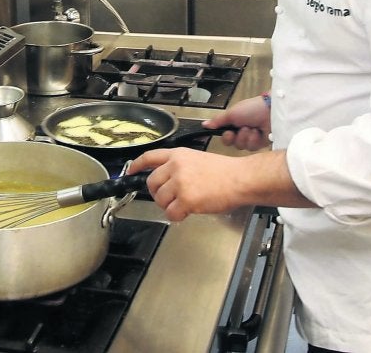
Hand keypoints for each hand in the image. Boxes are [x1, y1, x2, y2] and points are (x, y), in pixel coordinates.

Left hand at [127, 147, 313, 220]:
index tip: (130, 170)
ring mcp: (179, 182)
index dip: (137, 164)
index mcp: (179, 154)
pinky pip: (171, 213)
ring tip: (186, 203)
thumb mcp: (199, 159)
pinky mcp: (185, 199)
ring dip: (170, 205)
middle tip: (171, 198)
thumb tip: (168, 181)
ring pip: (160, 199)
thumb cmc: (225, 171)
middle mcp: (176, 166)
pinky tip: (190, 211)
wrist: (239, 178)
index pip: (150, 157)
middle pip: (151, 183)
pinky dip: (178, 216)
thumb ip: (180, 166)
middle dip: (158, 193)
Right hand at [202, 95, 271, 151]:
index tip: (229, 132)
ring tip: (252, 128)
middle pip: (233, 144)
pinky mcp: (261, 143)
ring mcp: (252, 138)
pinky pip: (252, 148)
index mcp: (235, 123)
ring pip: (242, 147)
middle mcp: (242, 131)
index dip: (226, 137)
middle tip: (242, 129)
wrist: (271, 112)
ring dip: (246, 137)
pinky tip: (259, 132)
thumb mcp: (232, 113)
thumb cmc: (252, 108)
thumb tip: (204, 124)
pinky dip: (254, 139)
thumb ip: (218, 121)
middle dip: (237, 137)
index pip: (225, 137)